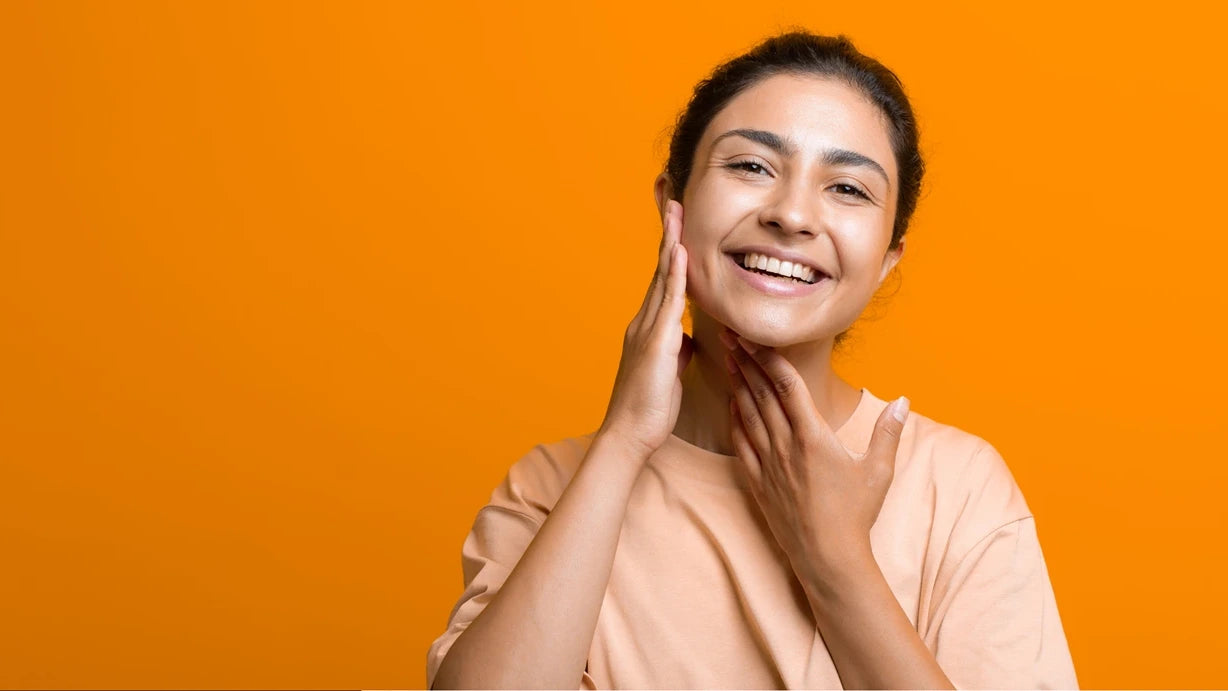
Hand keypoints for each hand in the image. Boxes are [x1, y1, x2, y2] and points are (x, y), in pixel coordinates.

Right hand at [597, 200, 693, 461]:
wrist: (628, 435)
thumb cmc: (649, 408)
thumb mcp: (670, 371)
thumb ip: (677, 349)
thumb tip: (687, 337)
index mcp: (650, 328)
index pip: (665, 281)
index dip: (672, 250)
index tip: (679, 221)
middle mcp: (644, 322)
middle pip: (660, 269)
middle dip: (668, 233)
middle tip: (674, 199)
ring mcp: (646, 330)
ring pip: (662, 278)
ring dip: (670, 242)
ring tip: (677, 211)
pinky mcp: (654, 343)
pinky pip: (667, 302)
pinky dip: (673, 274)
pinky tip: (679, 252)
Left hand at [720, 327, 908, 581]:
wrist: (828, 557)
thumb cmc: (855, 515)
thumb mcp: (878, 472)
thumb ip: (888, 433)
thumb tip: (904, 400)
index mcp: (815, 438)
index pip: (788, 388)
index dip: (770, 359)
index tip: (756, 338)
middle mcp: (786, 446)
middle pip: (762, 394)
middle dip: (746, 361)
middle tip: (731, 334)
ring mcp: (769, 464)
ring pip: (748, 415)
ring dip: (737, 384)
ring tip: (727, 359)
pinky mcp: (759, 482)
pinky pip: (741, 444)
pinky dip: (734, 420)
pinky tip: (731, 404)